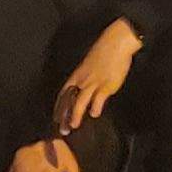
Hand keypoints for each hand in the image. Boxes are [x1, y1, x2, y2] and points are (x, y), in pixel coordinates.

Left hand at [53, 19, 141, 133]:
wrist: (115, 43)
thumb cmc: (103, 53)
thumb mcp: (89, 66)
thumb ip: (85, 79)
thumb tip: (84, 90)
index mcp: (77, 75)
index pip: (64, 94)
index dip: (59, 107)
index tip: (56, 119)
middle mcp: (82, 80)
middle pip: (70, 99)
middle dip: (65, 115)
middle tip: (62, 129)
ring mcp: (94, 82)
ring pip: (81, 100)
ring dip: (76, 113)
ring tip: (74, 125)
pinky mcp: (107, 84)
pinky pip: (99, 97)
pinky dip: (96, 106)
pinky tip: (95, 114)